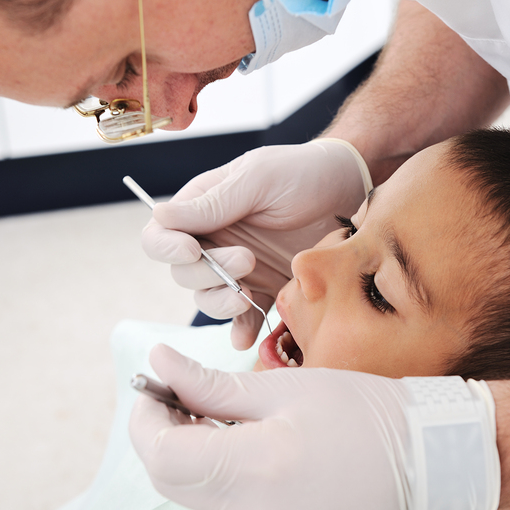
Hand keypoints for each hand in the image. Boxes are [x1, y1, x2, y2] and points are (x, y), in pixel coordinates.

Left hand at [130, 346, 499, 509]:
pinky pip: (224, 508)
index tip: (156, 383)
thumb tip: (159, 363)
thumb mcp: (281, 387)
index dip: (146, 416)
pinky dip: (213, 473)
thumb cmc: (360, 410)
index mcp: (259, 470)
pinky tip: (232, 441)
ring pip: (194, 496)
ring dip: (185, 453)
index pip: (163, 455)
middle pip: (171, 480)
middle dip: (159, 433)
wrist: (426, 458)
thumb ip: (210, 384)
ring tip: (207, 410)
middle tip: (175, 390)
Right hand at [142, 139, 371, 348]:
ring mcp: (237, 269)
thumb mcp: (258, 179)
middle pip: (182, 273)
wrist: (350, 190)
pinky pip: (243, 318)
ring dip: (222, 302)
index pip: (160, 236)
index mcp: (202, 209)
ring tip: (249, 293)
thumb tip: (159, 215)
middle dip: (207, 274)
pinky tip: (247, 336)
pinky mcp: (264, 289)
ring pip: (207, 298)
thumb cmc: (302, 173)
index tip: (191, 251)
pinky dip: (241, 329)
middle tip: (246, 260)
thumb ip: (213, 203)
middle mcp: (213, 241)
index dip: (167, 249)